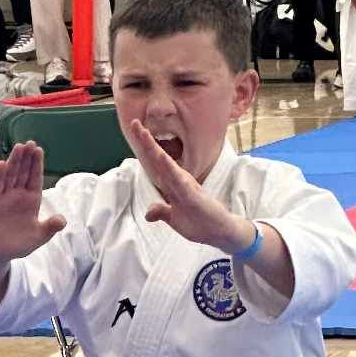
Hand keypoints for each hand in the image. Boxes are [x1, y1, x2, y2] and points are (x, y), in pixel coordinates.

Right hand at [0, 143, 66, 268]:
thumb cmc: (17, 245)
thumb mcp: (38, 237)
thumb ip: (49, 228)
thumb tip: (62, 220)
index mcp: (31, 201)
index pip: (35, 179)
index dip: (37, 165)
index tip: (39, 150)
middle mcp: (18, 196)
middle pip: (23, 173)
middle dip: (26, 158)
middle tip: (30, 142)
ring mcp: (4, 198)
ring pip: (10, 176)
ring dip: (14, 162)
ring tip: (18, 147)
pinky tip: (1, 164)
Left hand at [128, 121, 249, 249]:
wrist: (221, 233)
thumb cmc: (200, 223)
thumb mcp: (175, 220)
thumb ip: (162, 212)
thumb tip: (148, 213)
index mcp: (174, 184)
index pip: (156, 164)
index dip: (145, 148)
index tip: (135, 130)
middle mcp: (179, 180)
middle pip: (159, 158)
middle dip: (146, 142)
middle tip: (134, 123)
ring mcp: (186, 186)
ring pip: (166, 165)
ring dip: (154, 150)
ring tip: (143, 133)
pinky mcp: (193, 196)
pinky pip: (179, 180)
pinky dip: (169, 168)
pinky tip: (161, 158)